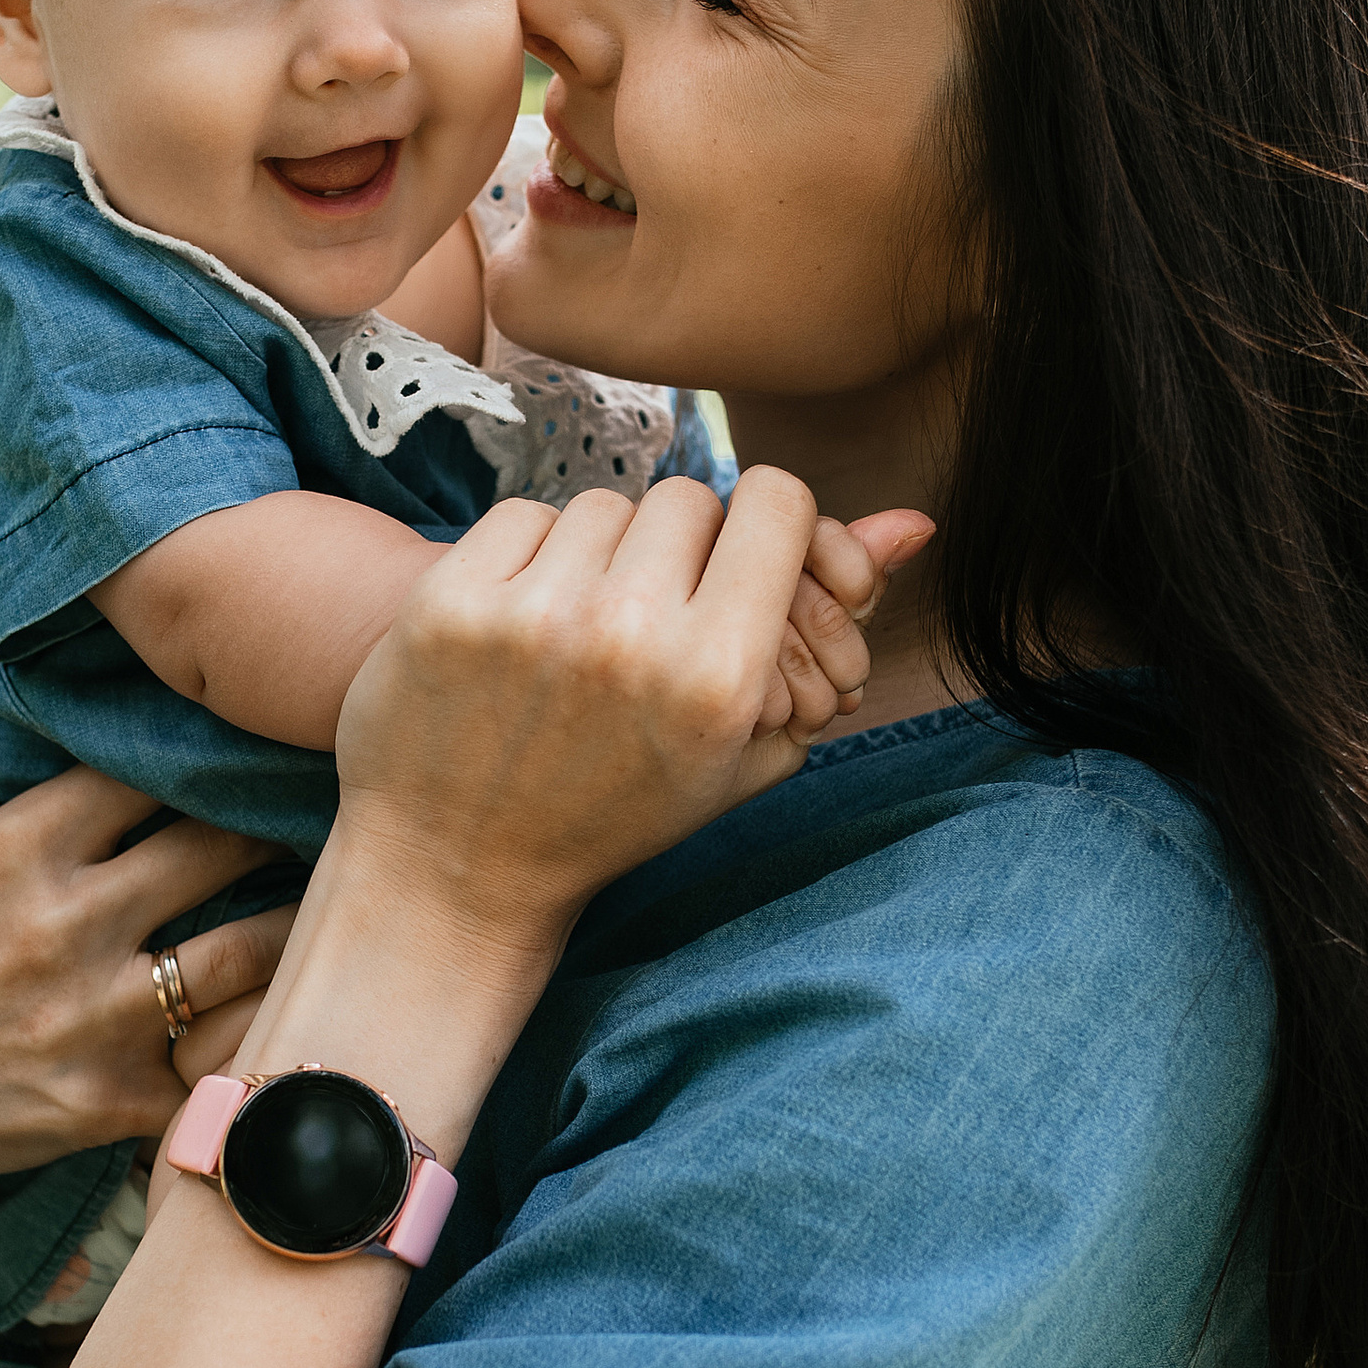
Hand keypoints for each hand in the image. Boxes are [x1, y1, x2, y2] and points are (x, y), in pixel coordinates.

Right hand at [0, 640, 300, 1202]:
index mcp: (21, 843)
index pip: (146, 770)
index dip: (207, 747)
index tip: (254, 733)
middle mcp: (66, 921)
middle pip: (216, 846)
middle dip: (272, 822)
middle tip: (328, 802)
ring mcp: (93, 1013)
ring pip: (243, 950)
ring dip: (297, 921)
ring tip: (347, 896)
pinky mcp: (111, 1095)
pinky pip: (219, 1062)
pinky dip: (265, 1041)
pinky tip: (311, 1014)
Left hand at [323, 469, 931, 963]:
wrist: (457, 869)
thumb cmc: (618, 811)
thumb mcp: (740, 744)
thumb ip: (828, 633)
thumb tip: (916, 523)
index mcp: (718, 678)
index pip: (775, 502)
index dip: (768, 523)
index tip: (745, 556)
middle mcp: (629, 636)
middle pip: (690, 498)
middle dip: (685, 547)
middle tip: (659, 612)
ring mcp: (532, 614)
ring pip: (606, 504)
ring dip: (607, 552)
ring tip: (589, 628)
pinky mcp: (451, 600)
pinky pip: (526, 515)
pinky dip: (534, 556)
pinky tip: (528, 622)